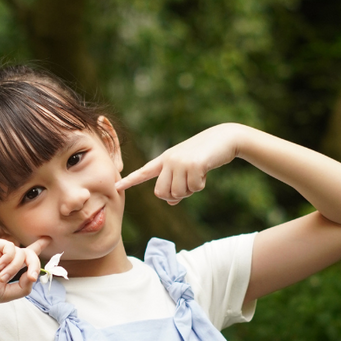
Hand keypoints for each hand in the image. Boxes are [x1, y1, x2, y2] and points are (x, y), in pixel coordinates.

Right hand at [0, 237, 49, 307]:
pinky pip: (10, 246)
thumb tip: (33, 274)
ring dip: (15, 268)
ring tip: (1, 278)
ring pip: (21, 252)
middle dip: (34, 265)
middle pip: (29, 255)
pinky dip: (9, 258)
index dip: (38, 247)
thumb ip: (24, 286)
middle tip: (30, 277)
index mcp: (11, 269)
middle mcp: (6, 258)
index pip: (27, 257)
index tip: (47, 239)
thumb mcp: (9, 293)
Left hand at [115, 124, 243, 204]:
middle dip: (175, 195)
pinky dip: (201, 185)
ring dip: (190, 190)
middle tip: (188, 185)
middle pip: (162, 193)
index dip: (130, 181)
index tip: (116, 187)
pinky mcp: (193, 165)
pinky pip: (193, 189)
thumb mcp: (187, 169)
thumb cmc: (205, 155)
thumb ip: (176, 184)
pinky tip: (205, 171)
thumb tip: (171, 203)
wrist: (224, 138)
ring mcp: (180, 161)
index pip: (144, 172)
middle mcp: (168, 160)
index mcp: (164, 160)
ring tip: (198, 174)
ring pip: (177, 193)